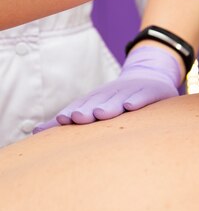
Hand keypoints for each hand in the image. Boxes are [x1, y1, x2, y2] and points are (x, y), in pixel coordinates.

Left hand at [33, 46, 180, 131]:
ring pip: (120, 99)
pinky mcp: (152, 92)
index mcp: (98, 98)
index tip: (63, 120)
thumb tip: (34, 132)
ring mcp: (133, 92)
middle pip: (99, 101)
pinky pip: (145, 96)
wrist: (151, 78)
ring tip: (100, 113)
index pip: (82, 105)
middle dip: (88, 109)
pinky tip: (132, 106)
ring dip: (110, 105)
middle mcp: (113, 93)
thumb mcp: (95, 106)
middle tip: (77, 117)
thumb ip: (68, 119)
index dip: (73, 111)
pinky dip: (138, 100)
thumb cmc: (118, 99)